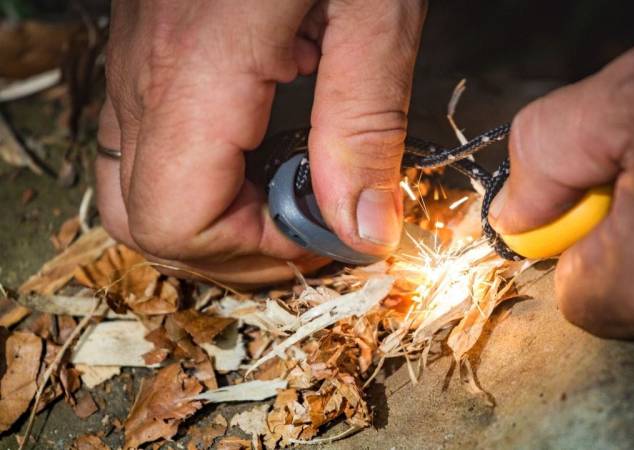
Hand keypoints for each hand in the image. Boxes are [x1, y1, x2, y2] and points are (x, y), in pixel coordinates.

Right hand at [96, 0, 424, 285]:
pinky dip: (201, 178)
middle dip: (228, 252)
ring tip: (286, 203)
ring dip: (211, 221)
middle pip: (143, 222)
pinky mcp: (150, 52)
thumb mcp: (375, 12)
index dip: (254, 253)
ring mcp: (138, 62)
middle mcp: (148, 74)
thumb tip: (362, 229)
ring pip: (135, 189)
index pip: (178, 222)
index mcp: (200, 70)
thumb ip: (364, 126)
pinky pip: (147, 146)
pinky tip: (260, 151)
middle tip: (304, 234)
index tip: (323, 237)